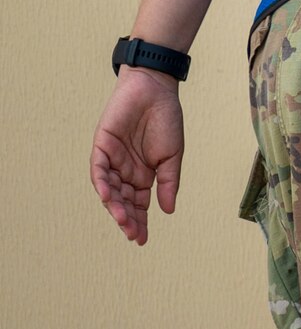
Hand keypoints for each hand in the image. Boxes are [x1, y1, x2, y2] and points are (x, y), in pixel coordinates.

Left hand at [90, 67, 185, 244]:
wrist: (156, 89)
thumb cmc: (166, 119)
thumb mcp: (173, 155)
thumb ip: (169, 182)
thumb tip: (168, 210)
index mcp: (143, 174)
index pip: (139, 204)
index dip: (140, 221)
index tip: (141, 239)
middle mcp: (125, 171)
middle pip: (123, 201)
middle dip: (127, 219)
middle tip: (132, 233)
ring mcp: (112, 160)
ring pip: (109, 190)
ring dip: (115, 205)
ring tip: (124, 219)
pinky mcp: (102, 147)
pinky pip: (98, 170)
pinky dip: (102, 184)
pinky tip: (108, 197)